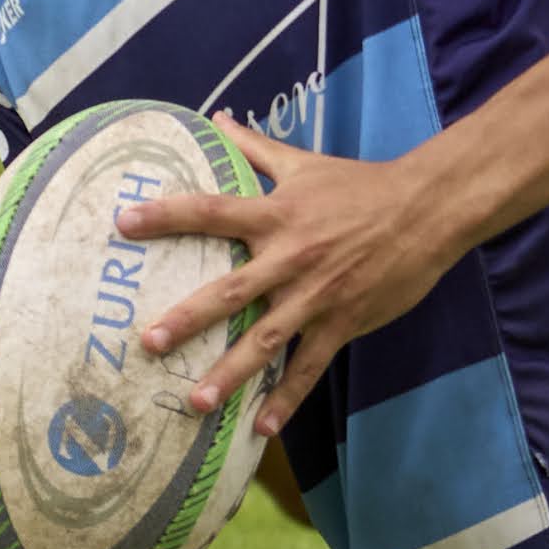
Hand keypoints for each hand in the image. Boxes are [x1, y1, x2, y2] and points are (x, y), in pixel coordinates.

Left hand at [125, 120, 440, 434]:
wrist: (426, 211)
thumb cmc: (360, 186)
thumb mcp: (304, 163)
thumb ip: (255, 148)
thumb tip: (217, 119)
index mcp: (276, 215)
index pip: (211, 212)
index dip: (166, 215)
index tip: (123, 223)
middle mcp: (290, 259)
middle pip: (231, 292)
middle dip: (189, 318)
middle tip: (150, 342)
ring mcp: (316, 297)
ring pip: (266, 340)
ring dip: (230, 373)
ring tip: (196, 402)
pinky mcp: (342, 323)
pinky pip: (309, 367)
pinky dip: (287, 399)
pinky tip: (262, 428)